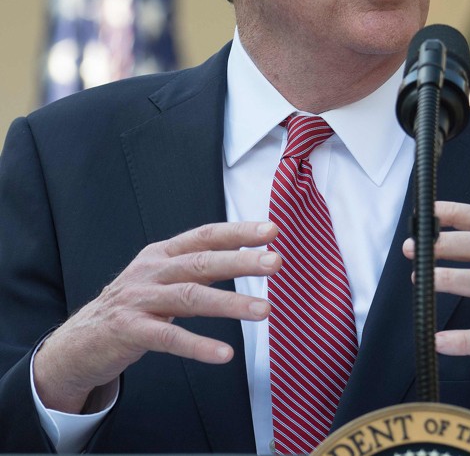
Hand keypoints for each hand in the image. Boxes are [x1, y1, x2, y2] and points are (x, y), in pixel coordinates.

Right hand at [33, 221, 280, 413]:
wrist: (78, 342)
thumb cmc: (133, 307)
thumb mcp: (164, 278)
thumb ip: (201, 267)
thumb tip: (251, 255)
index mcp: (162, 254)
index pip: (205, 236)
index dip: (238, 232)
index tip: (272, 231)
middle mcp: (151, 271)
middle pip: (201, 262)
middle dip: (241, 262)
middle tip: (275, 262)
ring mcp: (138, 300)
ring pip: (190, 297)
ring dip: (230, 303)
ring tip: (263, 311)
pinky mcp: (128, 331)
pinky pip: (169, 337)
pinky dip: (199, 346)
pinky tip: (224, 354)